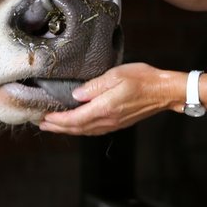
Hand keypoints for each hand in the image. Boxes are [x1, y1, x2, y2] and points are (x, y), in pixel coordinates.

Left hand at [37, 63, 178, 135]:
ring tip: (54, 126)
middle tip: (42, 124)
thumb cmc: (143, 79)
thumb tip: (76, 95)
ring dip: (68, 130)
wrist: (165, 91)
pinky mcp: (119, 123)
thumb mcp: (116, 75)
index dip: (57, 121)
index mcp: (104, 108)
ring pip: (85, 131)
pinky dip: (81, 129)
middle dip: (58, 127)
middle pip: (77, 129)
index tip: (43, 117)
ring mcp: (114, 124)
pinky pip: (95, 130)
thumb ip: (94, 86)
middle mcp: (107, 120)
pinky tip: (77, 125)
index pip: (74, 119)